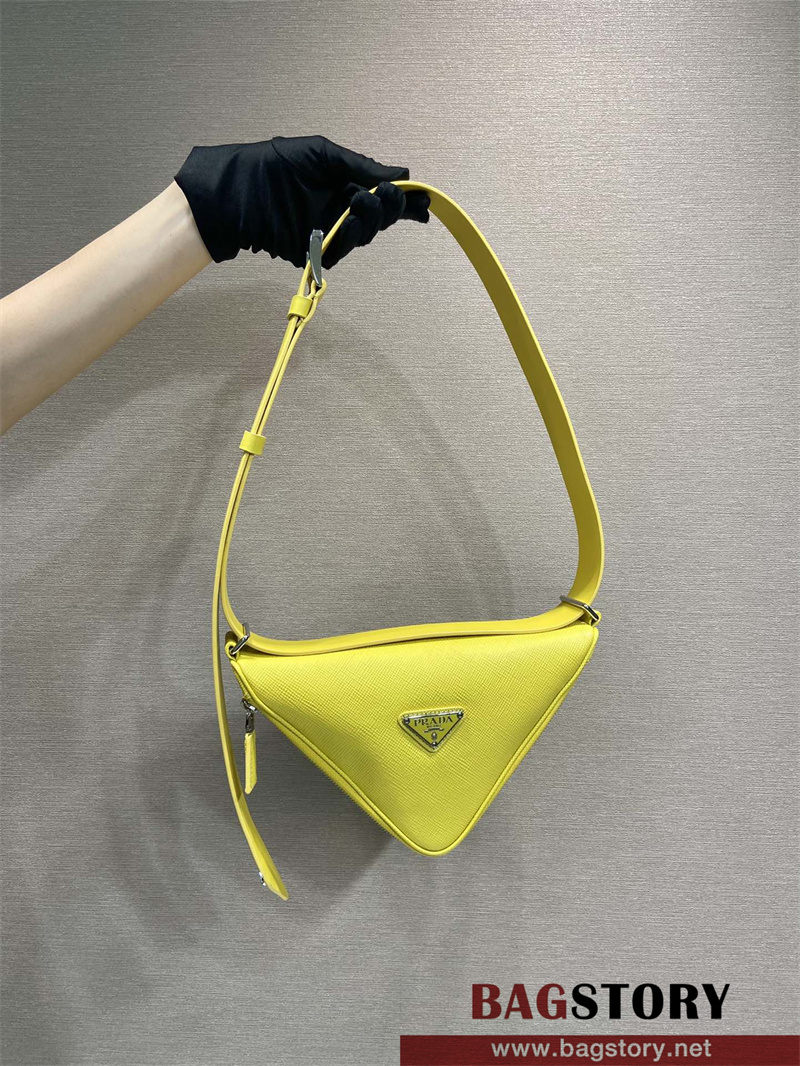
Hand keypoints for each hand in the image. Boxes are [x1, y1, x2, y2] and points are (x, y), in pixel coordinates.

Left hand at [174, 134, 430, 269]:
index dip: (405, 200)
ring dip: (371, 219)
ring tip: (361, 201)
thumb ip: (362, 166)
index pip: (383, 196)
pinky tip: (349, 223)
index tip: (424, 201)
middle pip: (381, 218)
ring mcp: (330, 232)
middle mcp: (341, 209)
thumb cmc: (278, 164)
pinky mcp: (315, 251)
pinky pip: (343, 250)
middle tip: (391, 196)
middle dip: (392, 208)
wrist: (243, 190)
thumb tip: (401, 172)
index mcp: (346, 184)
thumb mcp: (324, 155)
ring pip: (366, 234)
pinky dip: (351, 237)